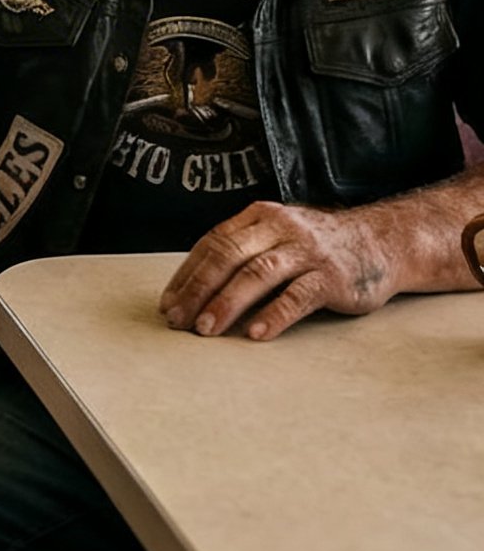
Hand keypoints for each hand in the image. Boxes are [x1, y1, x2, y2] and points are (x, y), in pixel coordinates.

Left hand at [160, 199, 397, 341]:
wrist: (382, 242)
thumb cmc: (317, 248)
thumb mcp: (277, 238)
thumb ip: (243, 254)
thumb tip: (194, 291)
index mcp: (260, 217)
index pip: (213, 243)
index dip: (187, 274)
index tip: (169, 303)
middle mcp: (281, 228)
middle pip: (229, 256)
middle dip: (198, 289)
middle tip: (178, 320)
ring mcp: (308, 251)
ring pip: (258, 274)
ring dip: (228, 303)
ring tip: (206, 329)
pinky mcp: (332, 277)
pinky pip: (298, 296)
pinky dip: (274, 315)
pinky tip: (256, 334)